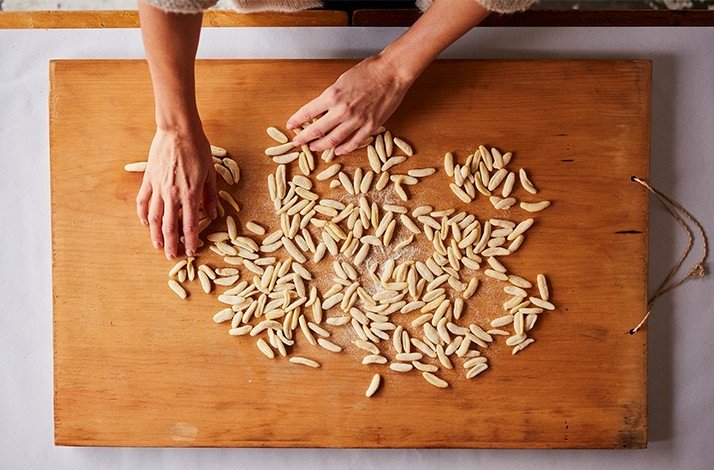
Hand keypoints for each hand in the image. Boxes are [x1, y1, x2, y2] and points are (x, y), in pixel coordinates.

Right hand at [136, 125, 217, 258]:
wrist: (178, 130)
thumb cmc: (197, 148)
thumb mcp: (211, 173)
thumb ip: (210, 196)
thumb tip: (212, 214)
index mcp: (190, 194)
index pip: (190, 225)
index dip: (191, 240)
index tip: (192, 251)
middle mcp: (172, 195)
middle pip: (170, 226)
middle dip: (171, 244)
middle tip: (172, 256)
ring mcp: (158, 188)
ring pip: (154, 218)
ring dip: (155, 234)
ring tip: (157, 246)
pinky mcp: (149, 179)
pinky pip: (143, 201)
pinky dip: (143, 214)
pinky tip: (145, 223)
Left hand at [287, 54, 413, 155]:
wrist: (391, 72)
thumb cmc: (368, 71)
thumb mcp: (342, 80)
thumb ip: (331, 96)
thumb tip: (321, 109)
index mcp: (332, 95)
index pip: (308, 112)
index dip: (297, 120)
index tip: (291, 125)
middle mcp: (342, 110)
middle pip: (317, 130)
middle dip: (304, 138)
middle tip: (297, 142)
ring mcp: (356, 120)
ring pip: (333, 140)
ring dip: (321, 146)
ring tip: (314, 148)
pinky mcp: (370, 126)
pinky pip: (354, 143)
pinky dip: (344, 149)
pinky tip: (338, 151)